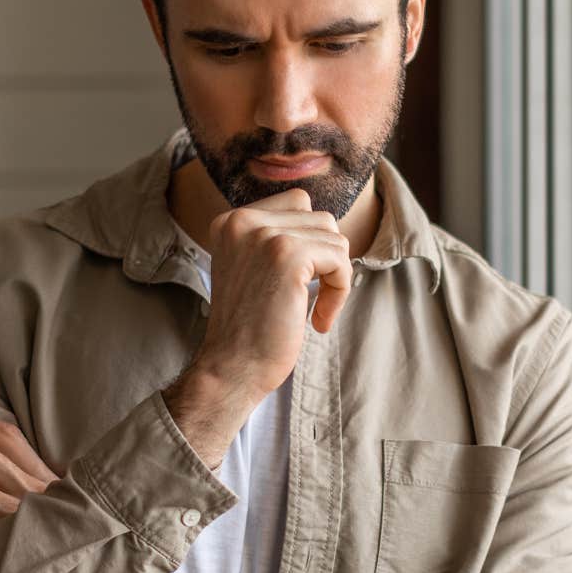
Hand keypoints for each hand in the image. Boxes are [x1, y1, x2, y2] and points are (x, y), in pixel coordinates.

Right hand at [167, 188, 352, 465]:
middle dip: (326, 259)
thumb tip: (325, 222)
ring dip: (335, 275)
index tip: (300, 282)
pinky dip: (340, 290)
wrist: (231, 368)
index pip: (297, 203)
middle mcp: (243, 220)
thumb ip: (275, 239)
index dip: (311, 242)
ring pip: (334, 236)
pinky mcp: (287, 255)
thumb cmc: (249, 329)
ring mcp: (264, 235)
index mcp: (231, 221)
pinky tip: (319, 320)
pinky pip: (339, 259)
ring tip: (315, 310)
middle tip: (313, 299)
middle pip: (319, 217)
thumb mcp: (252, 268)